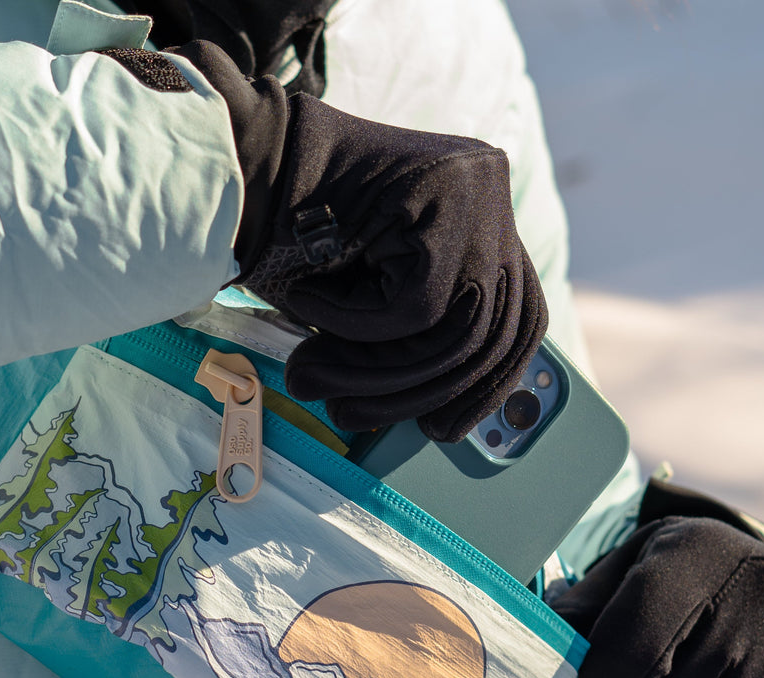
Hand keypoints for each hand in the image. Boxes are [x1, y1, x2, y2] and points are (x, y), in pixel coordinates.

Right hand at [175, 40, 545, 442]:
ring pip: (459, 330)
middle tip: (352, 417)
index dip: (487, 385)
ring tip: (313, 371)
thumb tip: (444, 416)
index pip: (521, 316)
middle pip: (498, 330)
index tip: (445, 429)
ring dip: (375, 369)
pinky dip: (356, 325)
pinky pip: (419, 308)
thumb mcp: (374, 296)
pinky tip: (308, 304)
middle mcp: (492, 192)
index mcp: (484, 210)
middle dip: (422, 391)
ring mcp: (478, 190)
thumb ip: (418, 337)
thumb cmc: (292, 234)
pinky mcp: (446, 199)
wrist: (242, 163)